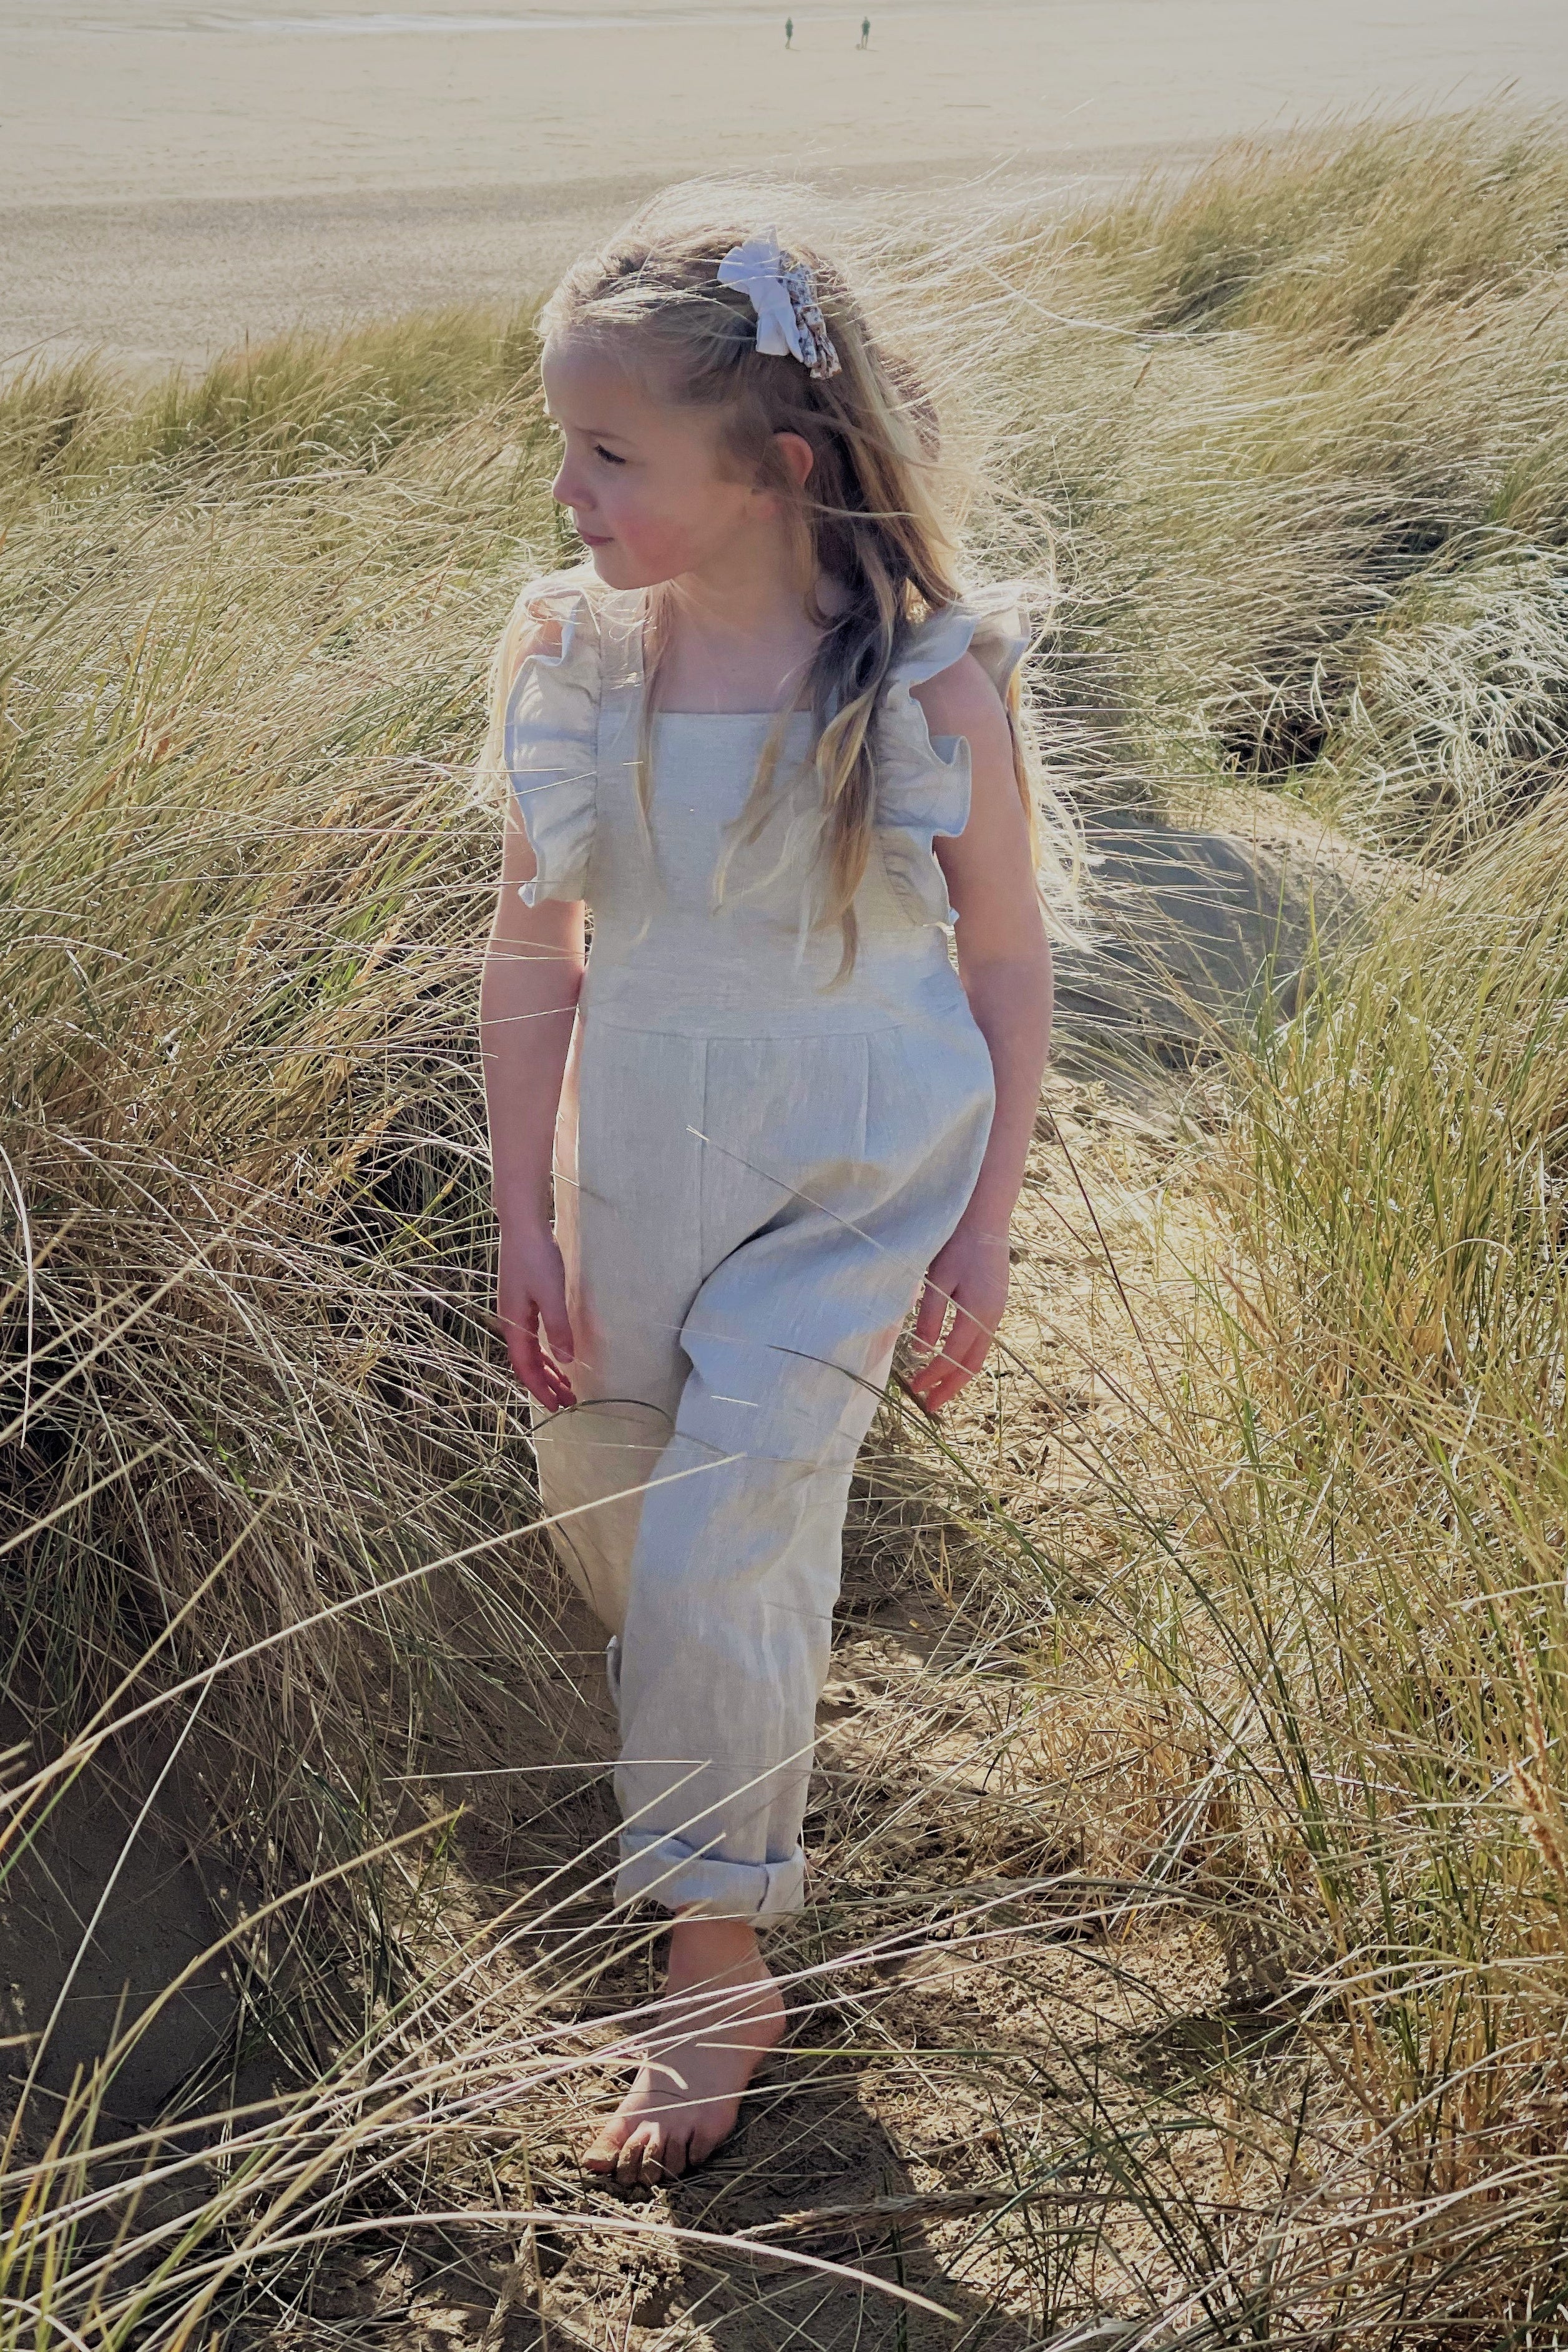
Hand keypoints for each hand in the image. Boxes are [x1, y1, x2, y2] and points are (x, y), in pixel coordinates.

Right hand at [496, 1223, 576, 1409]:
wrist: (522, 1224)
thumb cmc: (536, 1257)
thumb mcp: (551, 1294)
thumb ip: (558, 1328)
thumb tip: (565, 1361)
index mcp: (513, 1324)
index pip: (525, 1367)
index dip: (540, 1389)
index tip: (557, 1406)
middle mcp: (510, 1322)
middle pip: (527, 1362)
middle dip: (545, 1384)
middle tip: (568, 1401)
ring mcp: (515, 1311)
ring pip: (530, 1350)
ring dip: (547, 1369)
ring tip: (564, 1384)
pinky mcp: (523, 1300)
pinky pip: (532, 1336)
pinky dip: (545, 1350)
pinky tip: (556, 1353)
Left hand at [906, 1219, 1009, 1414]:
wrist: (985, 1217)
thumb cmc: (957, 1243)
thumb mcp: (938, 1279)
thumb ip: (931, 1317)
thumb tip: (922, 1353)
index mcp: (978, 1312)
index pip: (953, 1357)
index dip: (934, 1376)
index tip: (915, 1390)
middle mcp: (992, 1317)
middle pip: (972, 1364)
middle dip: (950, 1387)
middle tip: (931, 1406)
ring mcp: (997, 1310)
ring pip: (979, 1354)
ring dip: (959, 1375)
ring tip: (940, 1388)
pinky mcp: (995, 1303)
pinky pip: (982, 1340)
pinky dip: (967, 1357)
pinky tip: (953, 1359)